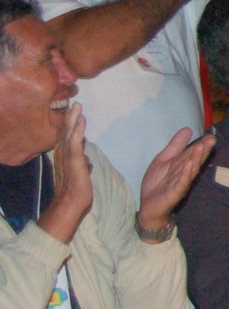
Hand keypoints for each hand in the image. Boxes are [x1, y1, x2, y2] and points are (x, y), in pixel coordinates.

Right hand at [38, 104, 92, 244]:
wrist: (70, 205)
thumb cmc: (76, 191)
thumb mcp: (81, 173)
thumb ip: (82, 163)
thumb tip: (86, 159)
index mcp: (65, 158)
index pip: (67, 138)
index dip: (70, 124)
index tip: (74, 111)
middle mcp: (63, 156)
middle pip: (67, 133)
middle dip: (70, 117)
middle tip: (75, 102)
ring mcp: (68, 159)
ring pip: (69, 135)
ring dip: (73, 120)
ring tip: (77, 106)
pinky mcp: (74, 163)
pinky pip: (75, 144)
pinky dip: (78, 132)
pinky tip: (80, 122)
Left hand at [137, 127, 215, 233]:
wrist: (149, 206)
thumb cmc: (158, 183)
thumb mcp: (164, 159)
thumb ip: (175, 146)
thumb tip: (188, 129)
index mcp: (183, 164)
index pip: (193, 152)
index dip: (202, 144)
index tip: (211, 135)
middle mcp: (185, 172)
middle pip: (196, 160)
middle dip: (203, 150)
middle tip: (212, 139)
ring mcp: (182, 182)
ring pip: (191, 169)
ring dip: (196, 159)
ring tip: (201, 147)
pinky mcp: (176, 192)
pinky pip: (182, 182)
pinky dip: (186, 173)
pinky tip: (189, 165)